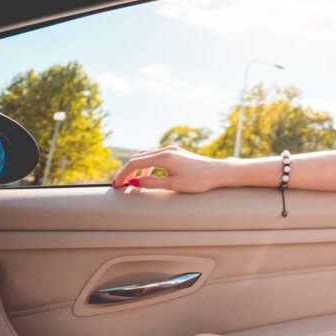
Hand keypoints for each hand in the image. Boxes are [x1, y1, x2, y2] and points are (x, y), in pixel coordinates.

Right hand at [111, 145, 229, 192]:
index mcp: (164, 157)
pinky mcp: (176, 152)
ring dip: (136, 167)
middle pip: (138, 157)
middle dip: (127, 170)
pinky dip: (146, 165)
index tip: (116, 185)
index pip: (135, 163)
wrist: (219, 172)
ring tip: (131, 182)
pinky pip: (155, 156)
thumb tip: (133, 183)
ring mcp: (172, 149)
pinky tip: (146, 176)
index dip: (123, 174)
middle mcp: (166, 150)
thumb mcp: (173, 185)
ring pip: (146, 155)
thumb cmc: (199, 180)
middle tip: (119, 184)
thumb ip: (151, 183)